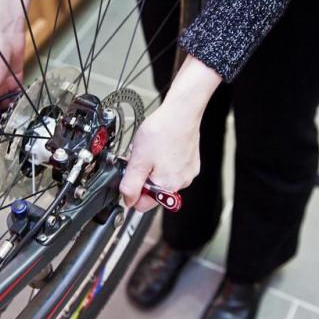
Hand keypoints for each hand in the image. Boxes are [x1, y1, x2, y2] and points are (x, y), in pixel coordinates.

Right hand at [0, 0, 31, 119]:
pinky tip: (22, 101)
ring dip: (12, 106)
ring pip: (8, 102)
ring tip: (16, 110)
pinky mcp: (14, 77)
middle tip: (8, 119)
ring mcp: (2, 82)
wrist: (5, 36)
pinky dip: (20, 97)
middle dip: (2, 114)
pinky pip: (18, 92)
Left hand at [120, 55, 221, 211]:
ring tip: (150, 152)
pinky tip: (160, 148)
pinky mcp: (191, 163)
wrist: (180, 112)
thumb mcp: (137, 160)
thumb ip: (130, 184)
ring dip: (152, 169)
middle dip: (142, 178)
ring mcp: (187, 173)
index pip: (142, 205)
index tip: (128, 178)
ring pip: (162, 179)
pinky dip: (164, 162)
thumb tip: (127, 201)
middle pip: (152, 192)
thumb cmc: (161, 132)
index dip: (131, 192)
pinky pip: (172, 169)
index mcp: (166, 186)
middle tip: (139, 160)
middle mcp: (180, 184)